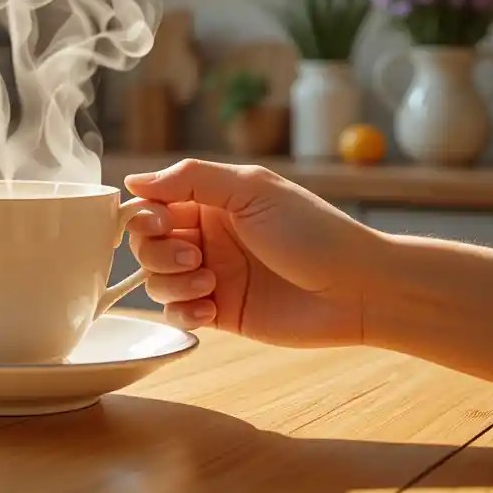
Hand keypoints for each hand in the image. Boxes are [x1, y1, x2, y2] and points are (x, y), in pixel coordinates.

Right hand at [125, 159, 383, 346]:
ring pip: (155, 281)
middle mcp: (207, 237)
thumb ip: (191, 178)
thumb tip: (133, 180)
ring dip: (171, 283)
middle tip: (194, 256)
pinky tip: (210, 310)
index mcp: (212, 201)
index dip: (144, 216)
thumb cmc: (313, 232)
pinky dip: (182, 313)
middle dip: (158, 252)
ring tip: (210, 282)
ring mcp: (212, 275)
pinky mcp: (221, 312)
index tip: (159, 223)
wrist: (359, 290)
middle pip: (146, 245)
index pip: (152, 205)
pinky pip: (176, 314)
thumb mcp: (252, 190)